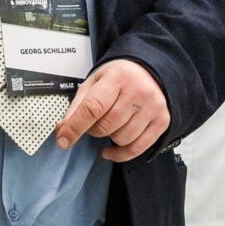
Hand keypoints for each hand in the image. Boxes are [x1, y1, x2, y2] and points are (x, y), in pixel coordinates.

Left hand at [53, 58, 169, 161]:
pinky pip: (137, 149)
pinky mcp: (162, 121)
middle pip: (106, 126)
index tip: (63, 140)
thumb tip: (62, 129)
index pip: (93, 107)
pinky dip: (120, 154)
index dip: (75, 126)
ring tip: (112, 124)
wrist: (149, 71)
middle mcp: (138, 90)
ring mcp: (153, 106)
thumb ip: (77, 106)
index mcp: (117, 77)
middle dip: (94, 130)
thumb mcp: (94, 83)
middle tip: (95, 122)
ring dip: (109, 138)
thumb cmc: (120, 78)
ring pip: (121, 138)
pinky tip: (111, 149)